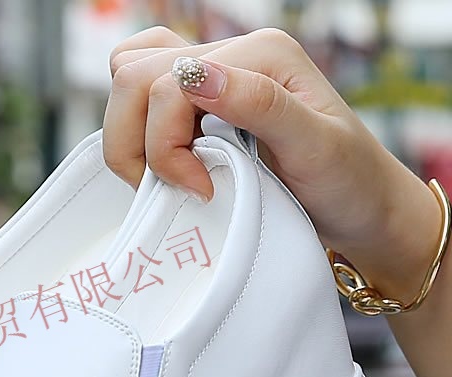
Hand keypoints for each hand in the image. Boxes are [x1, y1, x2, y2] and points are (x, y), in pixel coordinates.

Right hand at [102, 26, 441, 300]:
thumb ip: (257, 104)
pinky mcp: (201, 107)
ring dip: (132, 138)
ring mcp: (213, 80)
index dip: (166, 147)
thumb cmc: (349, 183)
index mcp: (259, 54)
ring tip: (169, 177)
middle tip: (174, 186)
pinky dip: (140, 135)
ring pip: (128, 83)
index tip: (202, 191)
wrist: (363, 209)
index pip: (166, 86)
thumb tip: (196, 76)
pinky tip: (170, 165)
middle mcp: (231, 57)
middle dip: (136, 141)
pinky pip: (143, 101)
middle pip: (133, 77)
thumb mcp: (315, 146)